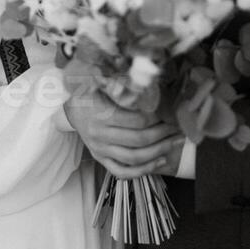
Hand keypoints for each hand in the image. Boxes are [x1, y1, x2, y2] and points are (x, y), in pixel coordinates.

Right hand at [64, 88, 184, 178]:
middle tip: (178, 127)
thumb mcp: (97, 82)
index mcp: (101, 115)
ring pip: (134, 158)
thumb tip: (139, 76)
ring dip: (159, 152)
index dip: (155, 118)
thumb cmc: (89, 93)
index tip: (168, 113)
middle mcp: (100, 135)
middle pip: (138, 140)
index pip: (136, 121)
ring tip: (175, 142)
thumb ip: (116, 80)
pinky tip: (159, 161)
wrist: (71, 110)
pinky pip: (122, 172)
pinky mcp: (101, 159)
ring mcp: (100, 150)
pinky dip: (142, 171)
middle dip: (163, 134)